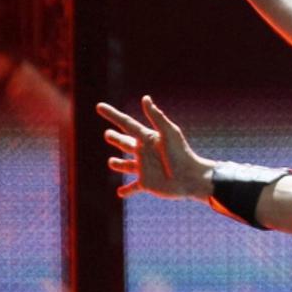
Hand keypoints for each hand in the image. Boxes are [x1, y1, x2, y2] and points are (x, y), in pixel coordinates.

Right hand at [97, 95, 214, 198]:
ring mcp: (144, 168)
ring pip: (126, 165)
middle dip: (116, 139)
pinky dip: (126, 190)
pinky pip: (133, 187)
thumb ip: (157, 117)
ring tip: (112, 162)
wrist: (191, 178)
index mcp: (148, 139)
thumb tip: (145, 98)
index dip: (113, 115)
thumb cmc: (181, 154)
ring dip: (118, 164)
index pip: (126, 124)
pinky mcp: (147, 184)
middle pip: (125, 143)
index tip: (99, 106)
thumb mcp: (169, 133)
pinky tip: (120, 193)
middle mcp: (144, 152)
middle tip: (107, 134)